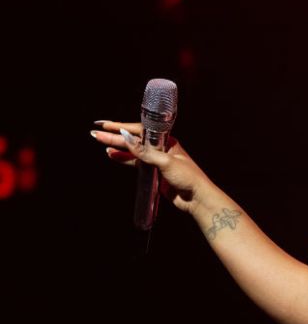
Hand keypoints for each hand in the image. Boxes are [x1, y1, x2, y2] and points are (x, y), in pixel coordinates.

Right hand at [91, 120, 217, 215]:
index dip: (122, 127)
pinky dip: (123, 159)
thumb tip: (125, 137)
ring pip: (132, 151)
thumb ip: (144, 151)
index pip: (140, 130)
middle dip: (114, 137)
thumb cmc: (187, 177)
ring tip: (100, 143)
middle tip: (95, 133)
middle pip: (134, 140)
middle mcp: (161, 147)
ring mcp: (156, 160)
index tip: (106, 125)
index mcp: (167, 140)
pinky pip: (135, 163)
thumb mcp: (165, 162)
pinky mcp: (153, 172)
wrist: (197, 198)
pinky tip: (112, 155)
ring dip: (116, 147)